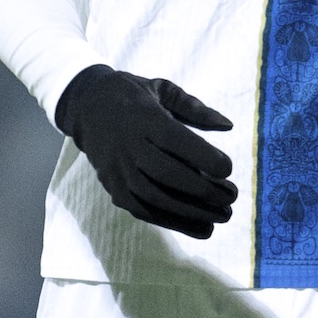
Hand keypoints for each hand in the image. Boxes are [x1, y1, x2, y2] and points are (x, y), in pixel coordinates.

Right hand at [54, 65, 236, 238]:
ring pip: (156, 198)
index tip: (229, 169)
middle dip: (204, 190)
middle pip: (168, 174)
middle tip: (232, 197)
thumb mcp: (162, 89)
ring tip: (223, 215)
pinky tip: (202, 228)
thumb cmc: (133, 96)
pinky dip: (175, 222)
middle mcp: (128, 146)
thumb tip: (228, 126)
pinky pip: (145, 211)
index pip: (175, 141)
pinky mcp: (114, 189)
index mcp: (144, 118)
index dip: (204, 157)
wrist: (86, 107)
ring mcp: (118, 171)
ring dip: (193, 212)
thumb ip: (195, 107)